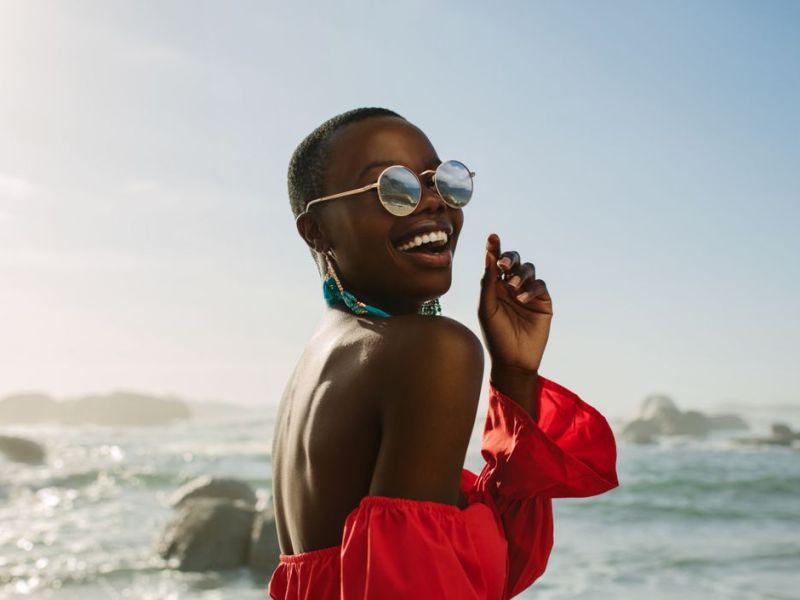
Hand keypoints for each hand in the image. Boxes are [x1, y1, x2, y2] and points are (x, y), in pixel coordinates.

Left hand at [478, 233, 552, 372]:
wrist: (513, 360)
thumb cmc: (495, 335)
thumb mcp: (486, 308)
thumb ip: (487, 283)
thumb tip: (488, 256)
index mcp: (494, 286)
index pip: (494, 262)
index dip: (494, 248)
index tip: (492, 237)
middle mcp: (511, 285)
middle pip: (514, 259)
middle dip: (510, 256)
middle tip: (504, 263)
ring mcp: (528, 292)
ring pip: (528, 269)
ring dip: (520, 274)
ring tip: (513, 289)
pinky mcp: (543, 301)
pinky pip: (540, 285)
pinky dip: (531, 288)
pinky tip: (522, 299)